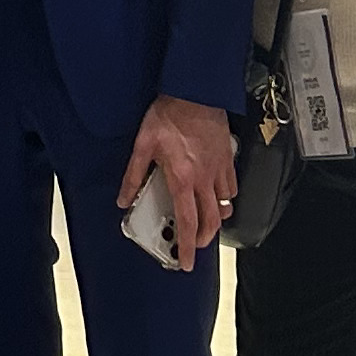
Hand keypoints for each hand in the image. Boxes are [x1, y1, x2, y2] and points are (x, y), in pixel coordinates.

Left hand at [119, 96, 236, 269]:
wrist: (195, 92)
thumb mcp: (143, 144)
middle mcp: (204, 179)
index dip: (187, 246)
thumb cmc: (169, 115)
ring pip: (225, 205)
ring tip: (206, 221)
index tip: (186, 263)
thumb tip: (124, 199)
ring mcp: (219, 169)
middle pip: (211, 220)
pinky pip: (231, 186)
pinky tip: (218, 194)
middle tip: (195, 245)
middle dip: (204, 239)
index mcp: (182, 179)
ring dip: (216, 218)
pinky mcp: (227, 158)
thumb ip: (133, 175)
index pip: (187, 222)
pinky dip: (226, 196)